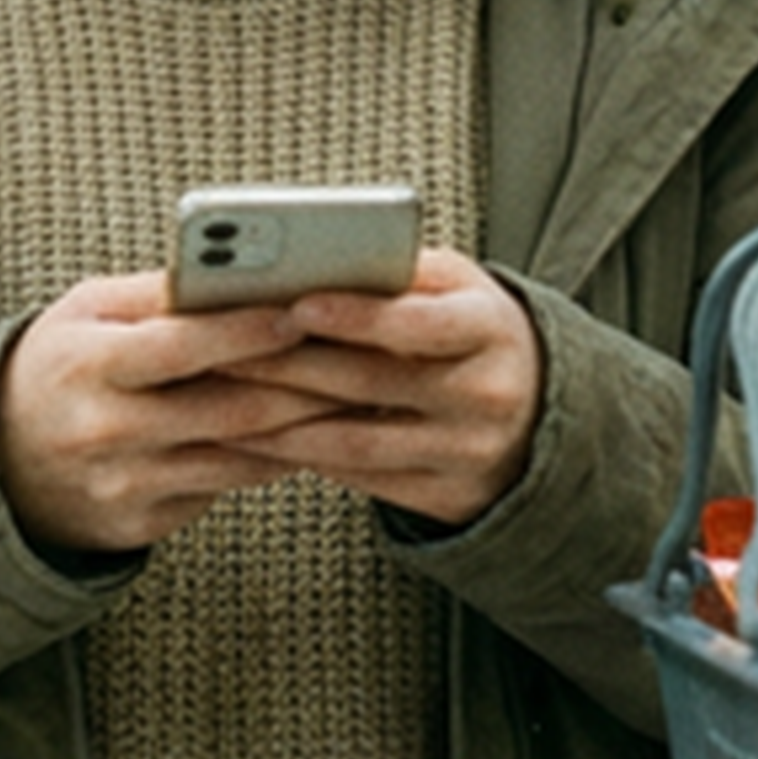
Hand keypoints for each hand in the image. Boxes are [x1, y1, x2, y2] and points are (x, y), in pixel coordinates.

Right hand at [0, 269, 330, 556]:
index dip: (245, 331)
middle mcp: (104, 431)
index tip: (302, 311)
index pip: (179, 346)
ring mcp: (124, 486)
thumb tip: (242, 272)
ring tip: (353, 394)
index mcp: (87, 364)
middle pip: (227, 410)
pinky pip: (224, 488)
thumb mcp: (88, 312)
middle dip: (303, 383)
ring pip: (238, 457)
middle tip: (361, 356)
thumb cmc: (61, 363)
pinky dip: (270, 460)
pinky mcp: (141, 525)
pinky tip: (309, 435)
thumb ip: (160, 294)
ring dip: (302, 427)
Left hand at [213, 250, 543, 529]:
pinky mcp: (444, 498)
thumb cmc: (473, 332)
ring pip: (355, 442)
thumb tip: (317, 260)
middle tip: (221, 350)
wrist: (540, 414)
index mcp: (492, 331)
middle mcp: (486, 397)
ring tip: (217, 401)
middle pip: (372, 383)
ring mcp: (465, 454)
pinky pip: (358, 479)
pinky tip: (253, 438)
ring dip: (278, 423)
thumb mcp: (459, 288)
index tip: (296, 303)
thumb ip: (401, 273)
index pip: (420, 324)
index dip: (356, 316)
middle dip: (289, 366)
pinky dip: (299, 457)